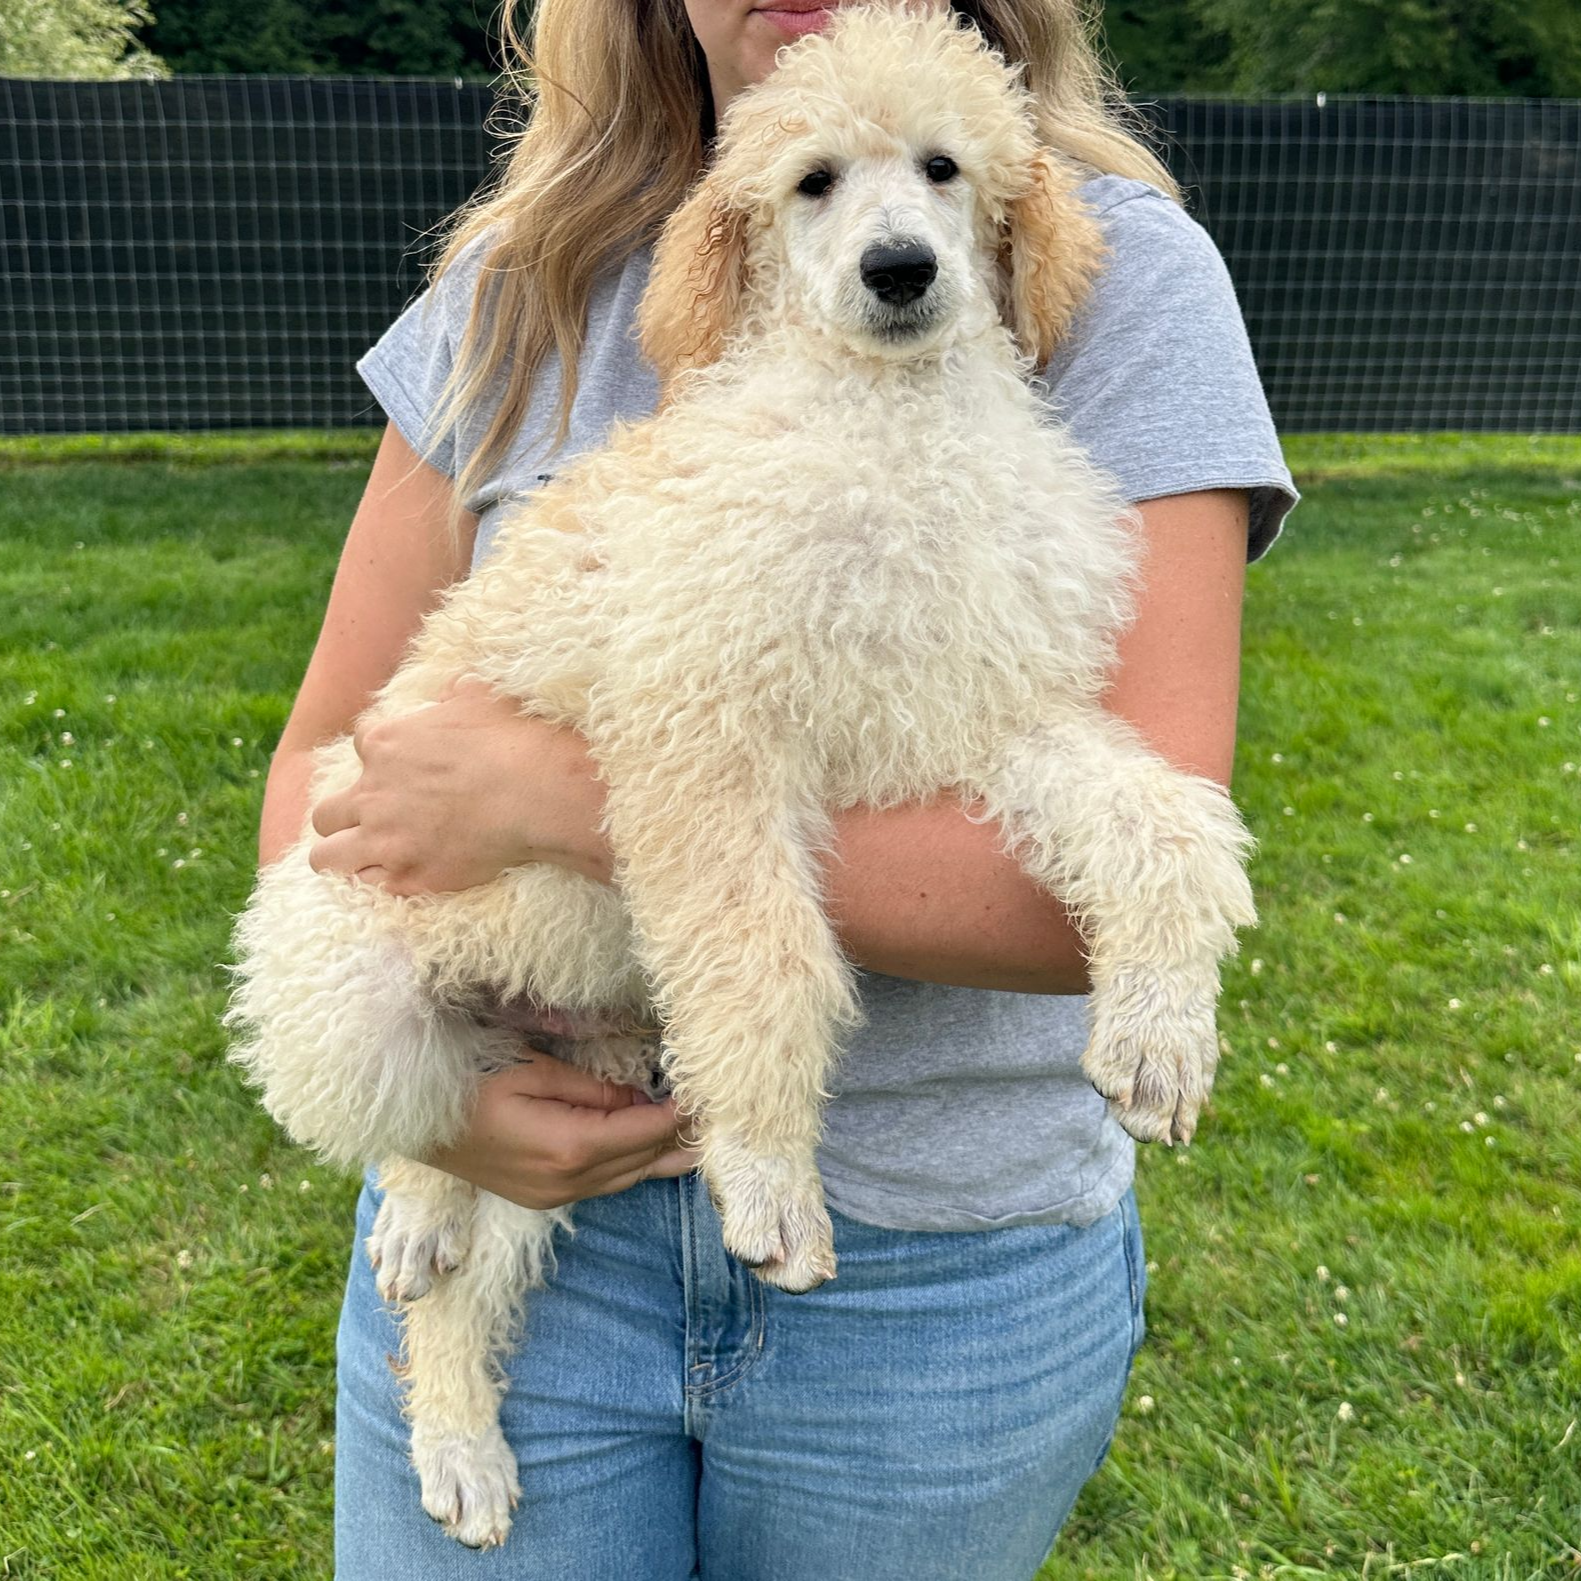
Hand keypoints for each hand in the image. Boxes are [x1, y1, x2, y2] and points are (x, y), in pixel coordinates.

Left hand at [308, 678, 612, 894]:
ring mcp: (384, 839)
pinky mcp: (405, 877)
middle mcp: (373, 793)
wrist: (535, 795)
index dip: (379, 757)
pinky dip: (379, 882)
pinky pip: (366, 885)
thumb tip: (457, 686)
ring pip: (325, 855)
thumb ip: (458, 693)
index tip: (402, 767)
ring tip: (363, 859)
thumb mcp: (482, 698)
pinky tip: (400, 876)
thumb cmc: (512, 743)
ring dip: (341, 855)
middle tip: (377, 819)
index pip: (359, 745)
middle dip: (346, 814)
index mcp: (386, 744)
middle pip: (327, 810)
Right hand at [426, 1051, 695, 1209]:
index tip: (713, 1097)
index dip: (682, 1115)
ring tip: (702, 1139)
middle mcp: (568, 1182)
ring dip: (662, 1157)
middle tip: (722, 1119)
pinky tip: (652, 1150)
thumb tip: (637, 1097)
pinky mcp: (543, 1198)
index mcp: (569, 1147)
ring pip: (627, 1178)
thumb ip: (591, 1088)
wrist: (413, 1125)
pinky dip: (633, 1165)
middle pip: (643, 1161)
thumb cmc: (468, 1085)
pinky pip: (604, 1183)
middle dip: (682, 1140)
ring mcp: (554, 1196)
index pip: (645, 1132)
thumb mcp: (532, 1071)